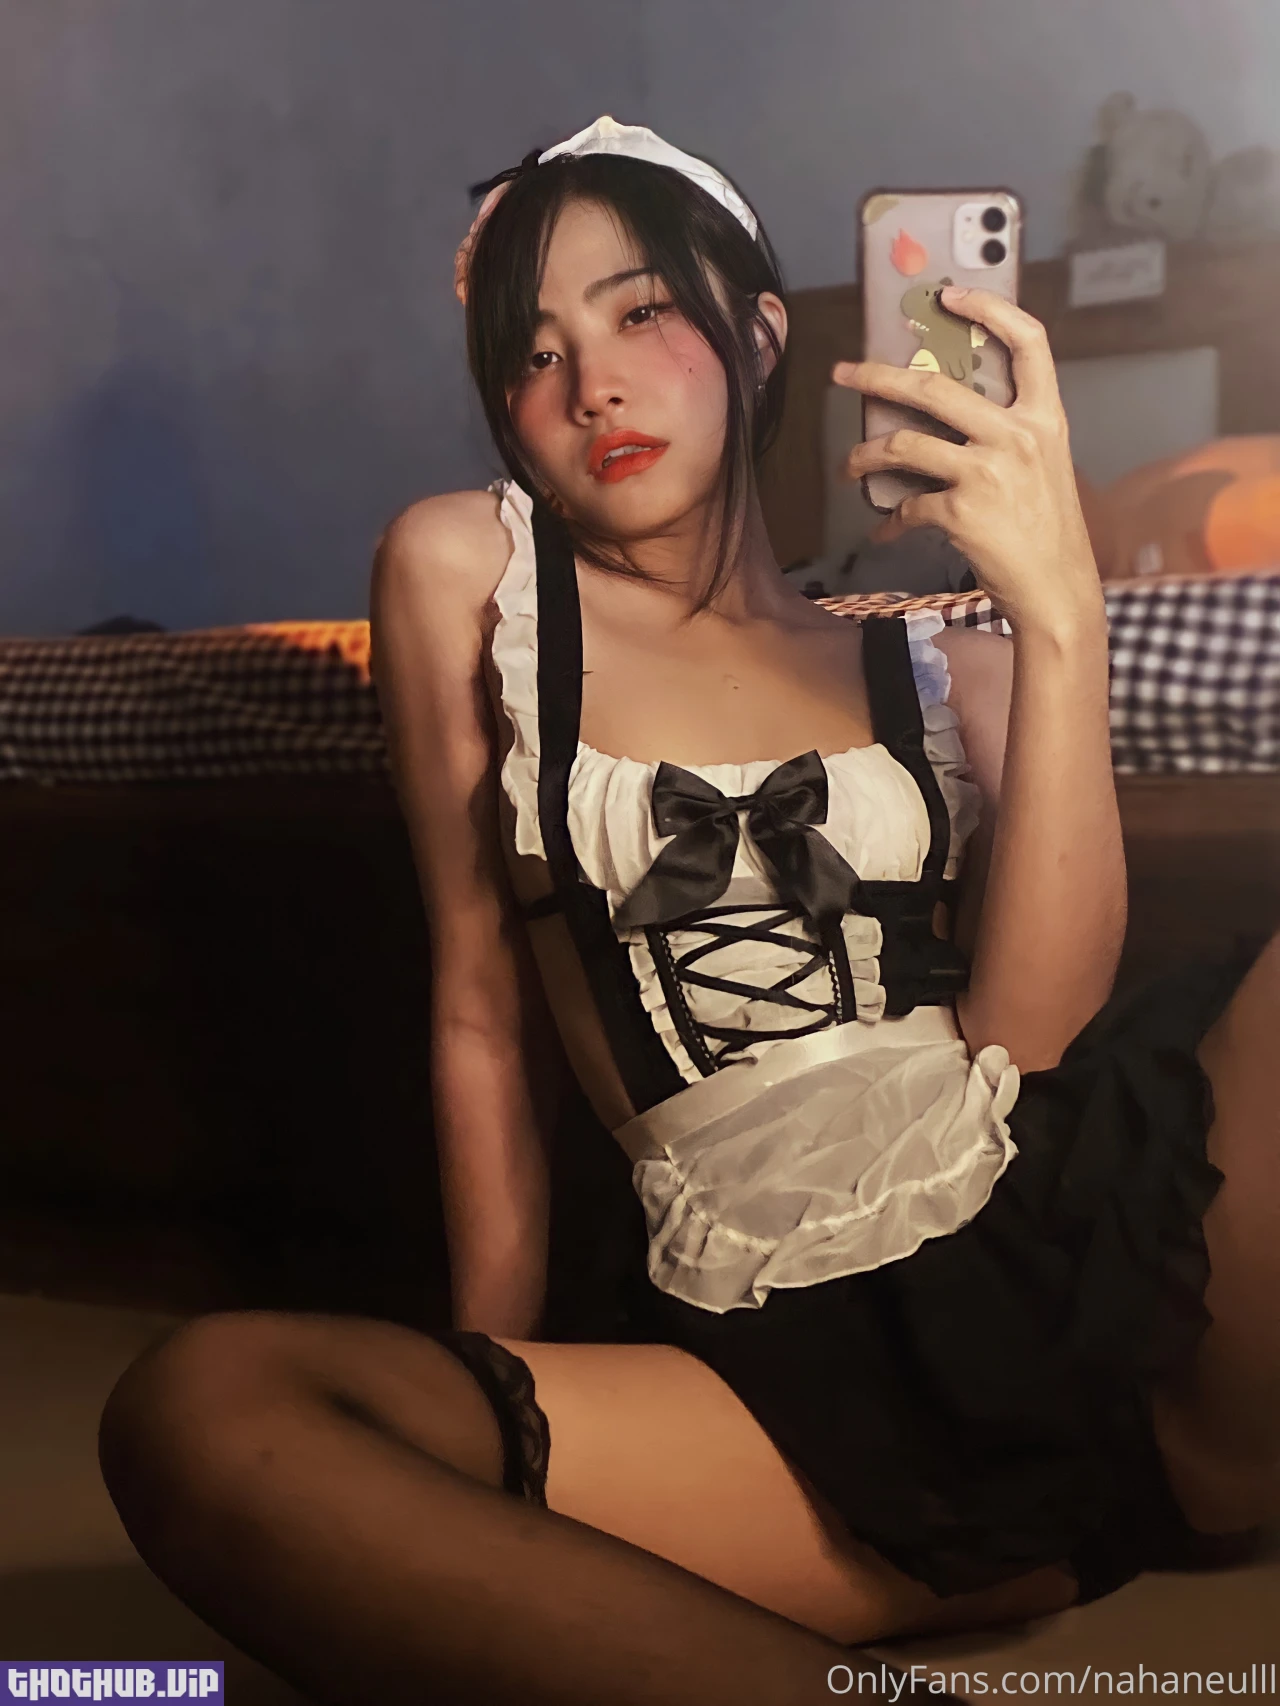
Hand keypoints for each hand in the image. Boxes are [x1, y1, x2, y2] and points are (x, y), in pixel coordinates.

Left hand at [834, 287, 1102, 637]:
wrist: (1058, 590)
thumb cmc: (1048, 533)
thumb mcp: (1044, 467)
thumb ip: (1009, 433)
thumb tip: (948, 415)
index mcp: (1044, 418)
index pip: (1028, 342)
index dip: (989, 309)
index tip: (949, 295)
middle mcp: (1017, 436)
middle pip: (935, 386)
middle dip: (877, 376)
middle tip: (843, 373)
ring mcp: (988, 472)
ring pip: (905, 444)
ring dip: (865, 455)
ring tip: (848, 467)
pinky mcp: (962, 512)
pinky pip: (908, 507)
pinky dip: (889, 521)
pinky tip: (884, 530)